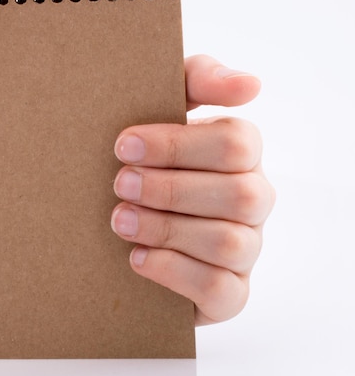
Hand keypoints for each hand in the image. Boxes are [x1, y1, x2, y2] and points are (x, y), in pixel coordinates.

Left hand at [111, 55, 274, 325]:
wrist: (124, 231)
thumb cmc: (149, 164)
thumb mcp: (166, 110)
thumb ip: (200, 80)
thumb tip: (251, 85)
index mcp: (242, 158)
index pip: (237, 144)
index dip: (178, 144)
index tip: (124, 145)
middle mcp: (254, 203)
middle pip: (239, 194)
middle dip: (171, 189)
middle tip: (120, 184)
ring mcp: (246, 251)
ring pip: (229, 242)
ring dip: (168, 229)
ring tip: (121, 220)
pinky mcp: (229, 295)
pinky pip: (219, 288)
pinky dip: (174, 272)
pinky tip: (138, 257)